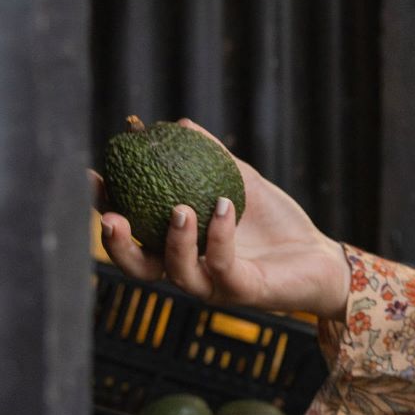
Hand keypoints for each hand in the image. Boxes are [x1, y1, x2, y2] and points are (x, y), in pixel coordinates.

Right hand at [91, 119, 349, 319]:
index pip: (135, 232)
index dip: (108, 209)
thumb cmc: (277, 224)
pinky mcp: (242, 291)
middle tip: (111, 216)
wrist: (320, 256)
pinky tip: (222, 206)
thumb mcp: (242, 182)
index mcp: (180, 247)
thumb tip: (181, 123)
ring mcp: (214, 285)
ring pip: (176, 272)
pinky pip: (223, 265)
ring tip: (179, 208)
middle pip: (139, 266)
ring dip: (173, 241)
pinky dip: (219, 235)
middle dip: (118, 245)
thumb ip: (213, 157)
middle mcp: (189, 270)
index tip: (94, 177)